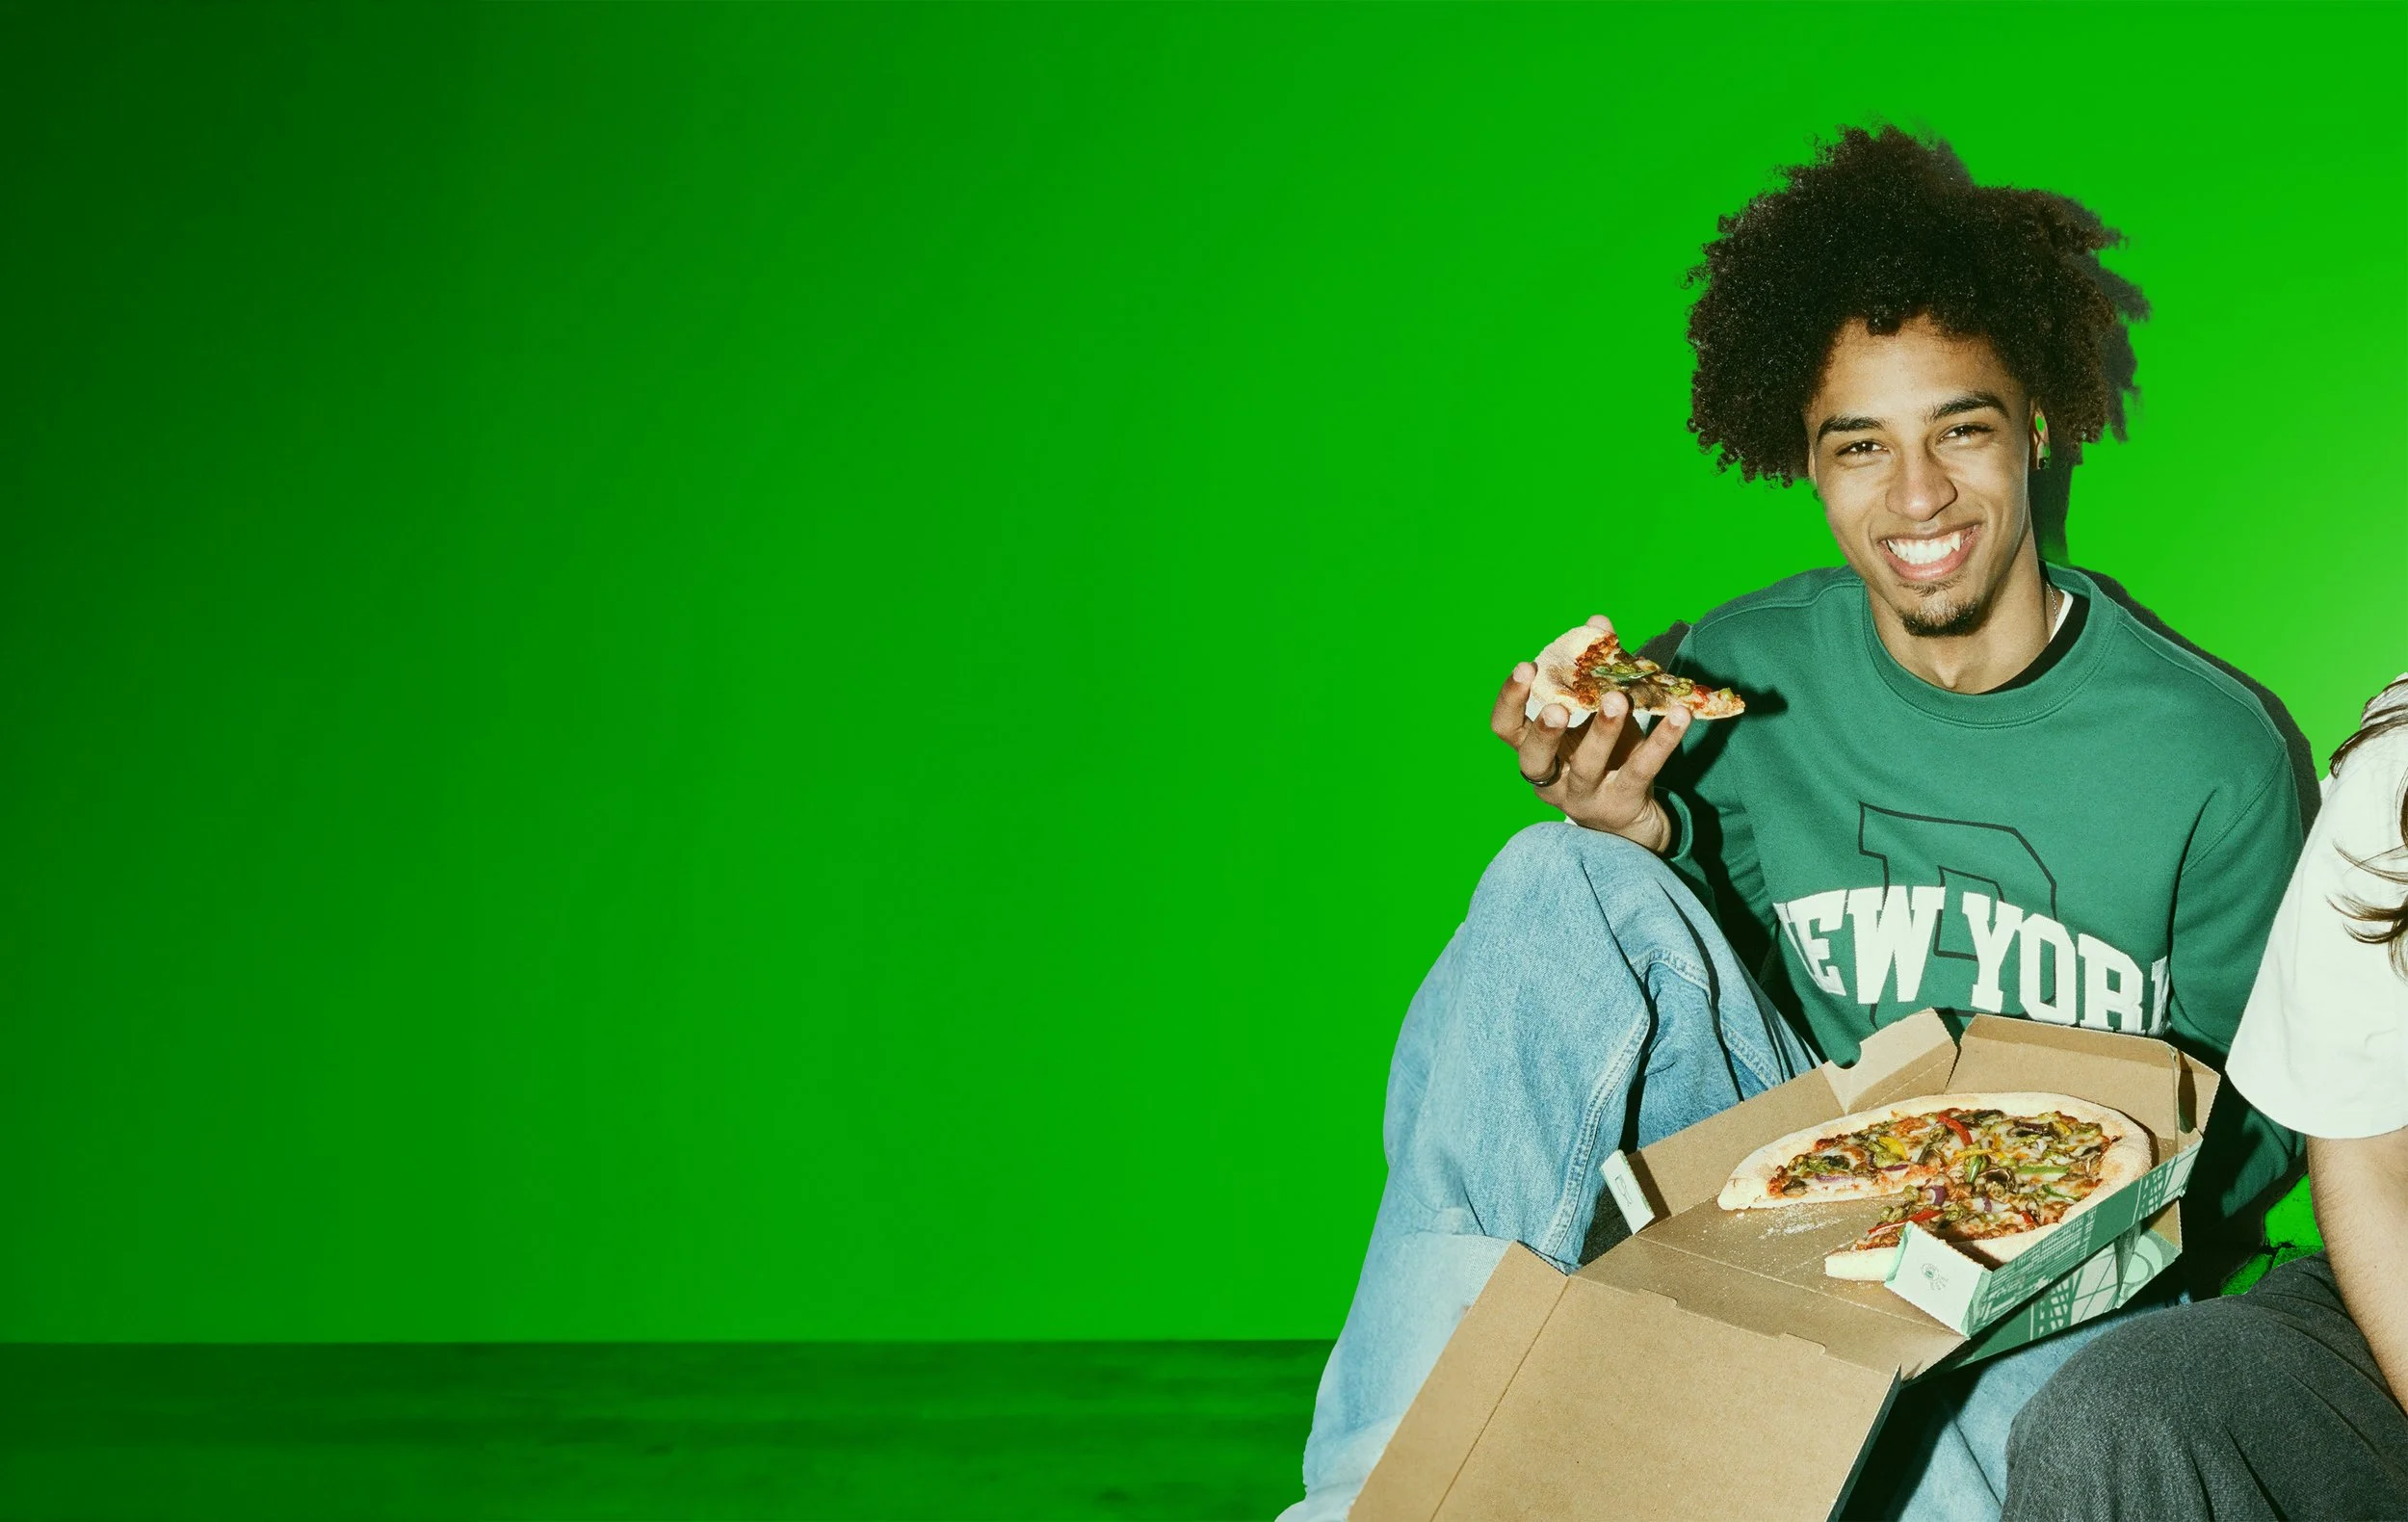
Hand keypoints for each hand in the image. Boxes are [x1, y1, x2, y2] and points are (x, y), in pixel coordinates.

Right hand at [1490, 614, 1690, 852]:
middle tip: (1560, 706)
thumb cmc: (1607, 759)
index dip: (1510, 700)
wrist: (1633, 822)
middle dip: (1545, 730)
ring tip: (1619, 699)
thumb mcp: (1595, 716)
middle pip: (1534, 758)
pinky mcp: (1622, 803)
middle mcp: (1552, 779)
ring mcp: (1584, 796)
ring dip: (1603, 730)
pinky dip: (1662, 741)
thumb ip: (1595, 671)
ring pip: (1587, 765)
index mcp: (1537, 752)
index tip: (1526, 667)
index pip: (1505, 728)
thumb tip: (1597, 623)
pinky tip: (1679, 715)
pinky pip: (1641, 769)